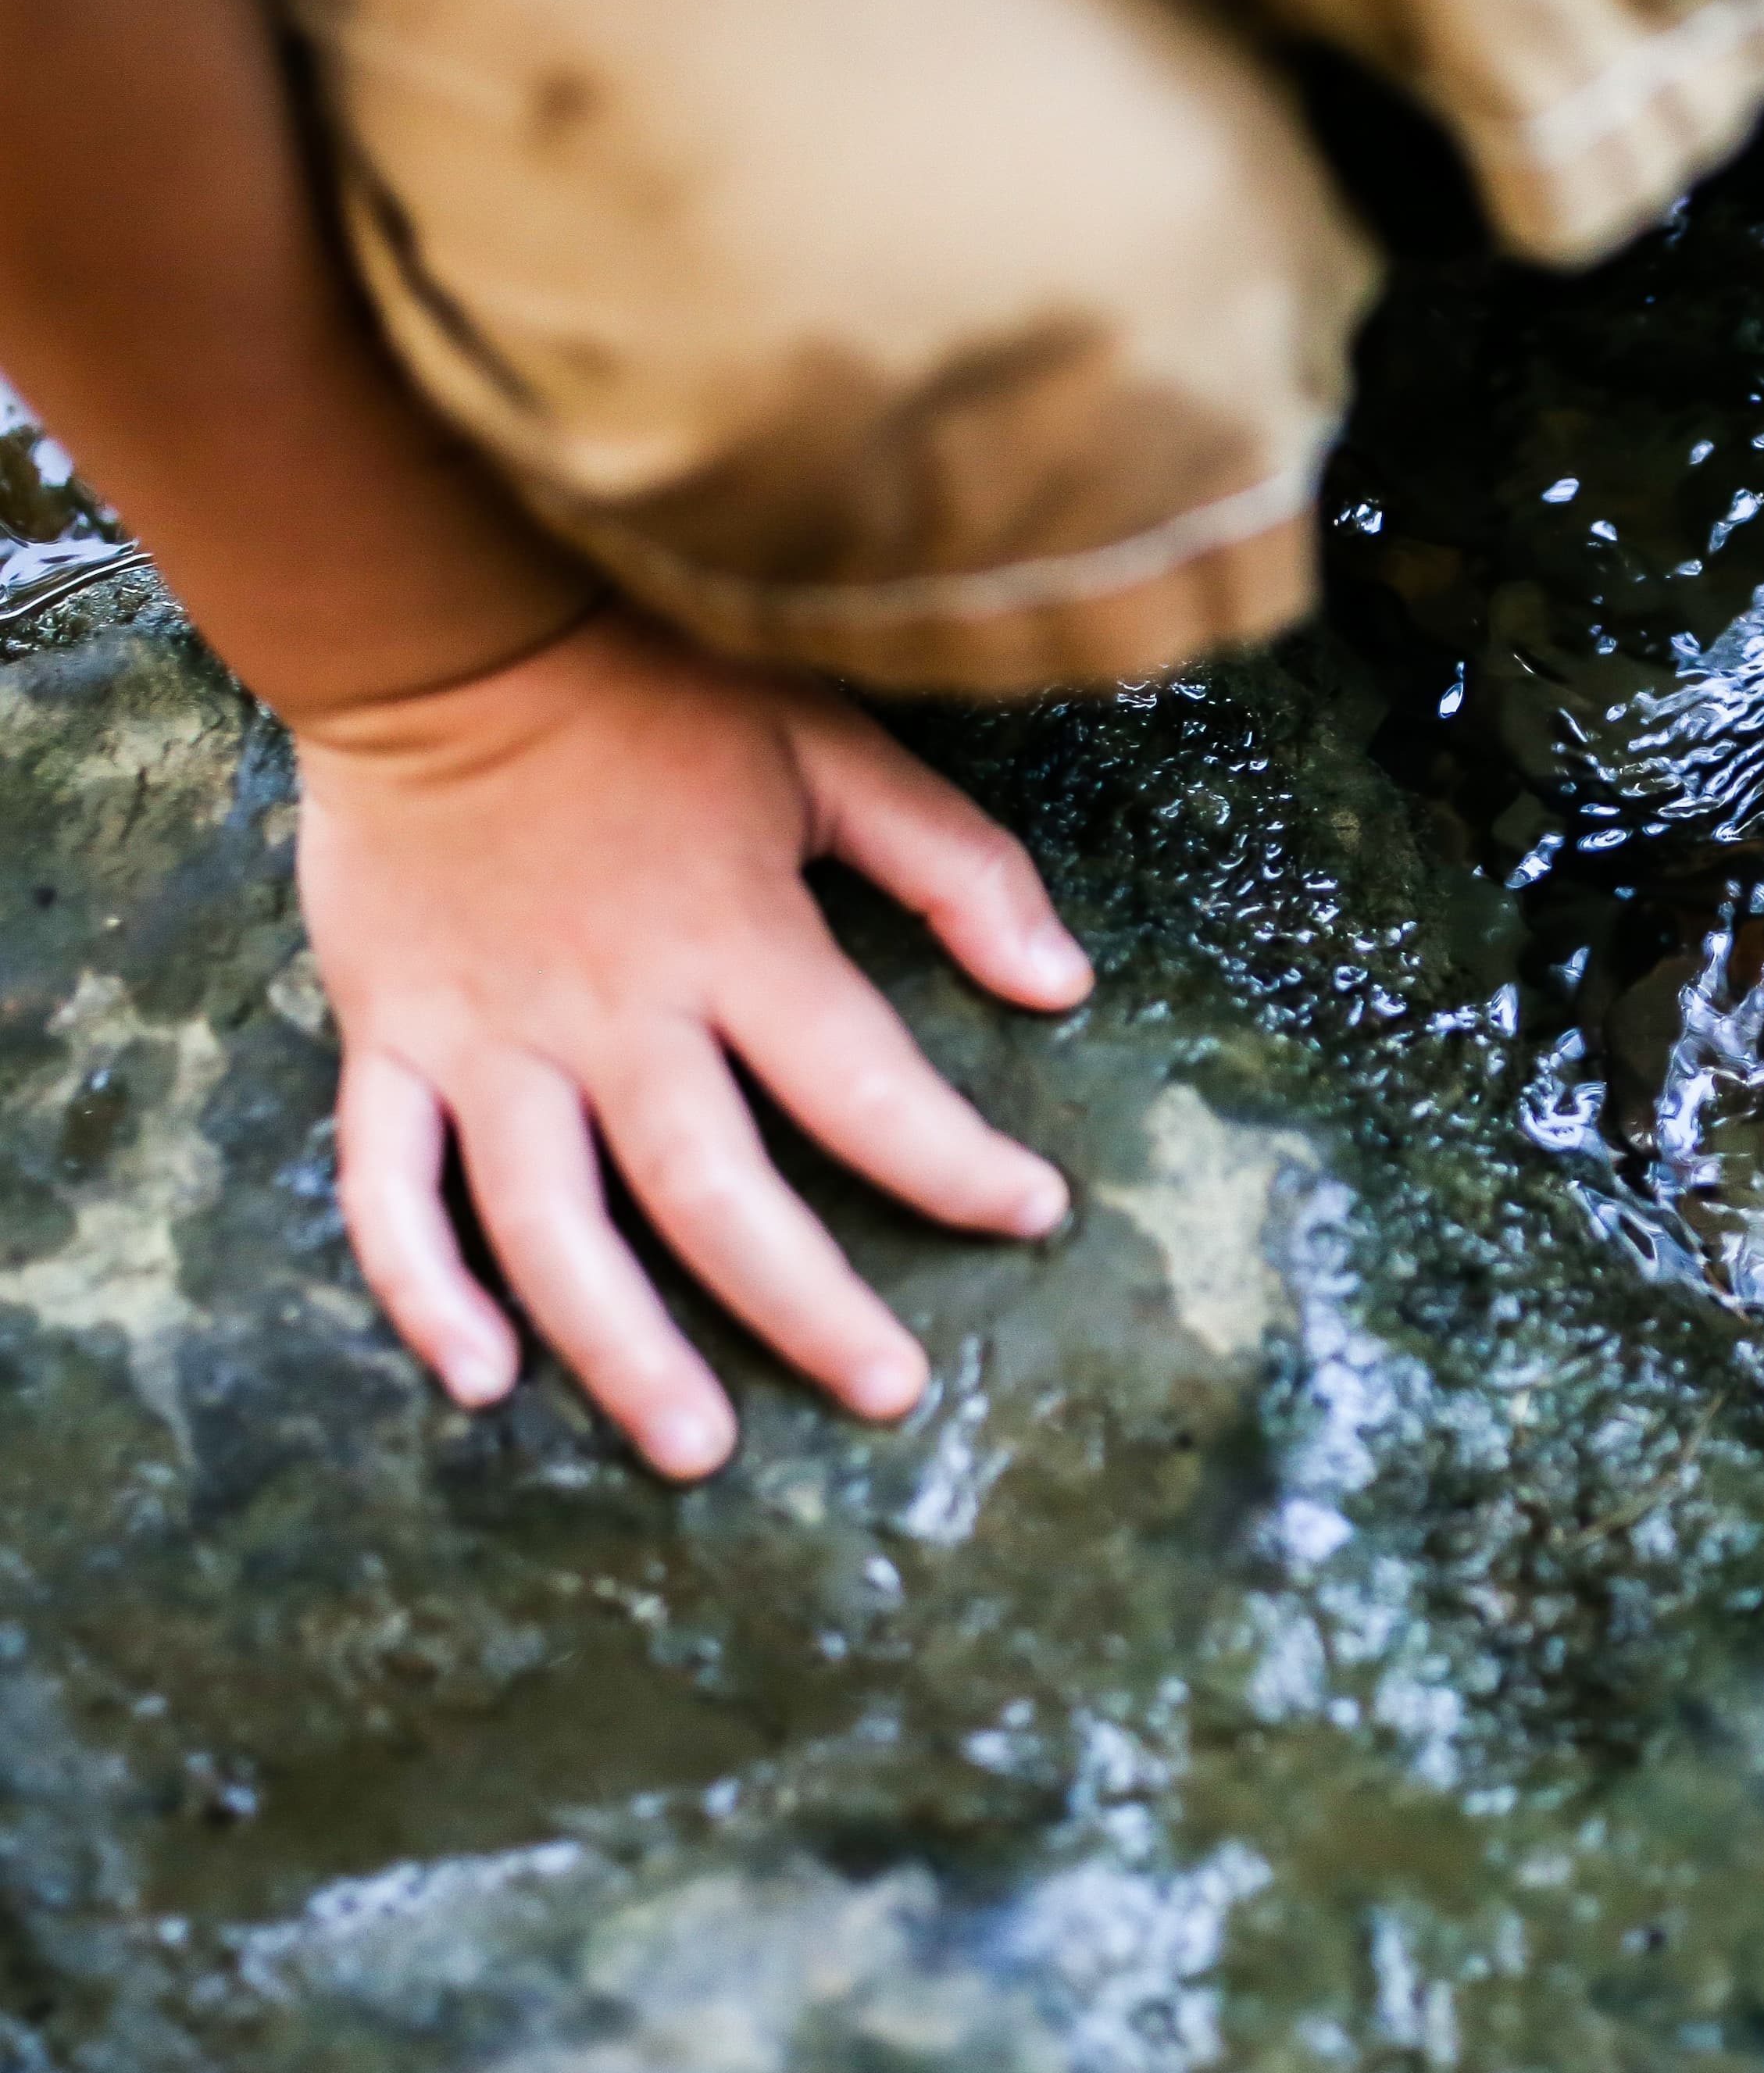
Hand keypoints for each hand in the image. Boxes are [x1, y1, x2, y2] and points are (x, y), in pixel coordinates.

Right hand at [293, 608, 1092, 1477]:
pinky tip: (480, 1379)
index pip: (865, 1087)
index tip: (1033, 1215)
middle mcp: (612, 1010)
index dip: (957, 1165)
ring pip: (551, 1229)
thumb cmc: (655, 687)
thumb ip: (953, 866)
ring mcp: (490, 1036)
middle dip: (809, 1308)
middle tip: (888, 1395)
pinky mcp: (393, 1037)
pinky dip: (424, 1290)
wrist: (446, 623)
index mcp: (734, 940)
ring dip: (622, 1349)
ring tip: (697, 1449)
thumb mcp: (829, 745)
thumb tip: (1065, 982)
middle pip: (715, 1196)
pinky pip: (388, 1190)